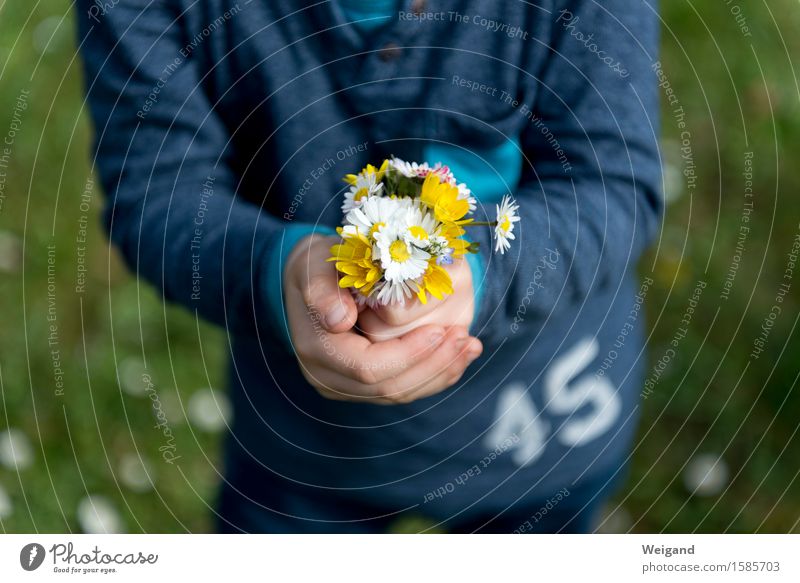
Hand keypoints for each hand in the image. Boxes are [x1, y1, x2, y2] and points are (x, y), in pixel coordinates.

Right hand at [283, 235, 482, 403]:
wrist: (307, 278)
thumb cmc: (315, 264)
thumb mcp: (312, 264)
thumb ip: (322, 289)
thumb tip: (339, 320)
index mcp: (316, 350)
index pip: (369, 367)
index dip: (408, 354)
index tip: (440, 330)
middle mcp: (328, 377)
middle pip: (389, 388)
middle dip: (432, 365)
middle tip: (465, 338)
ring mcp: (345, 386)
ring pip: (400, 393)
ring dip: (440, 372)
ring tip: (470, 346)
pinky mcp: (363, 386)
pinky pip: (403, 388)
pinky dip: (435, 374)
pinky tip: (461, 356)